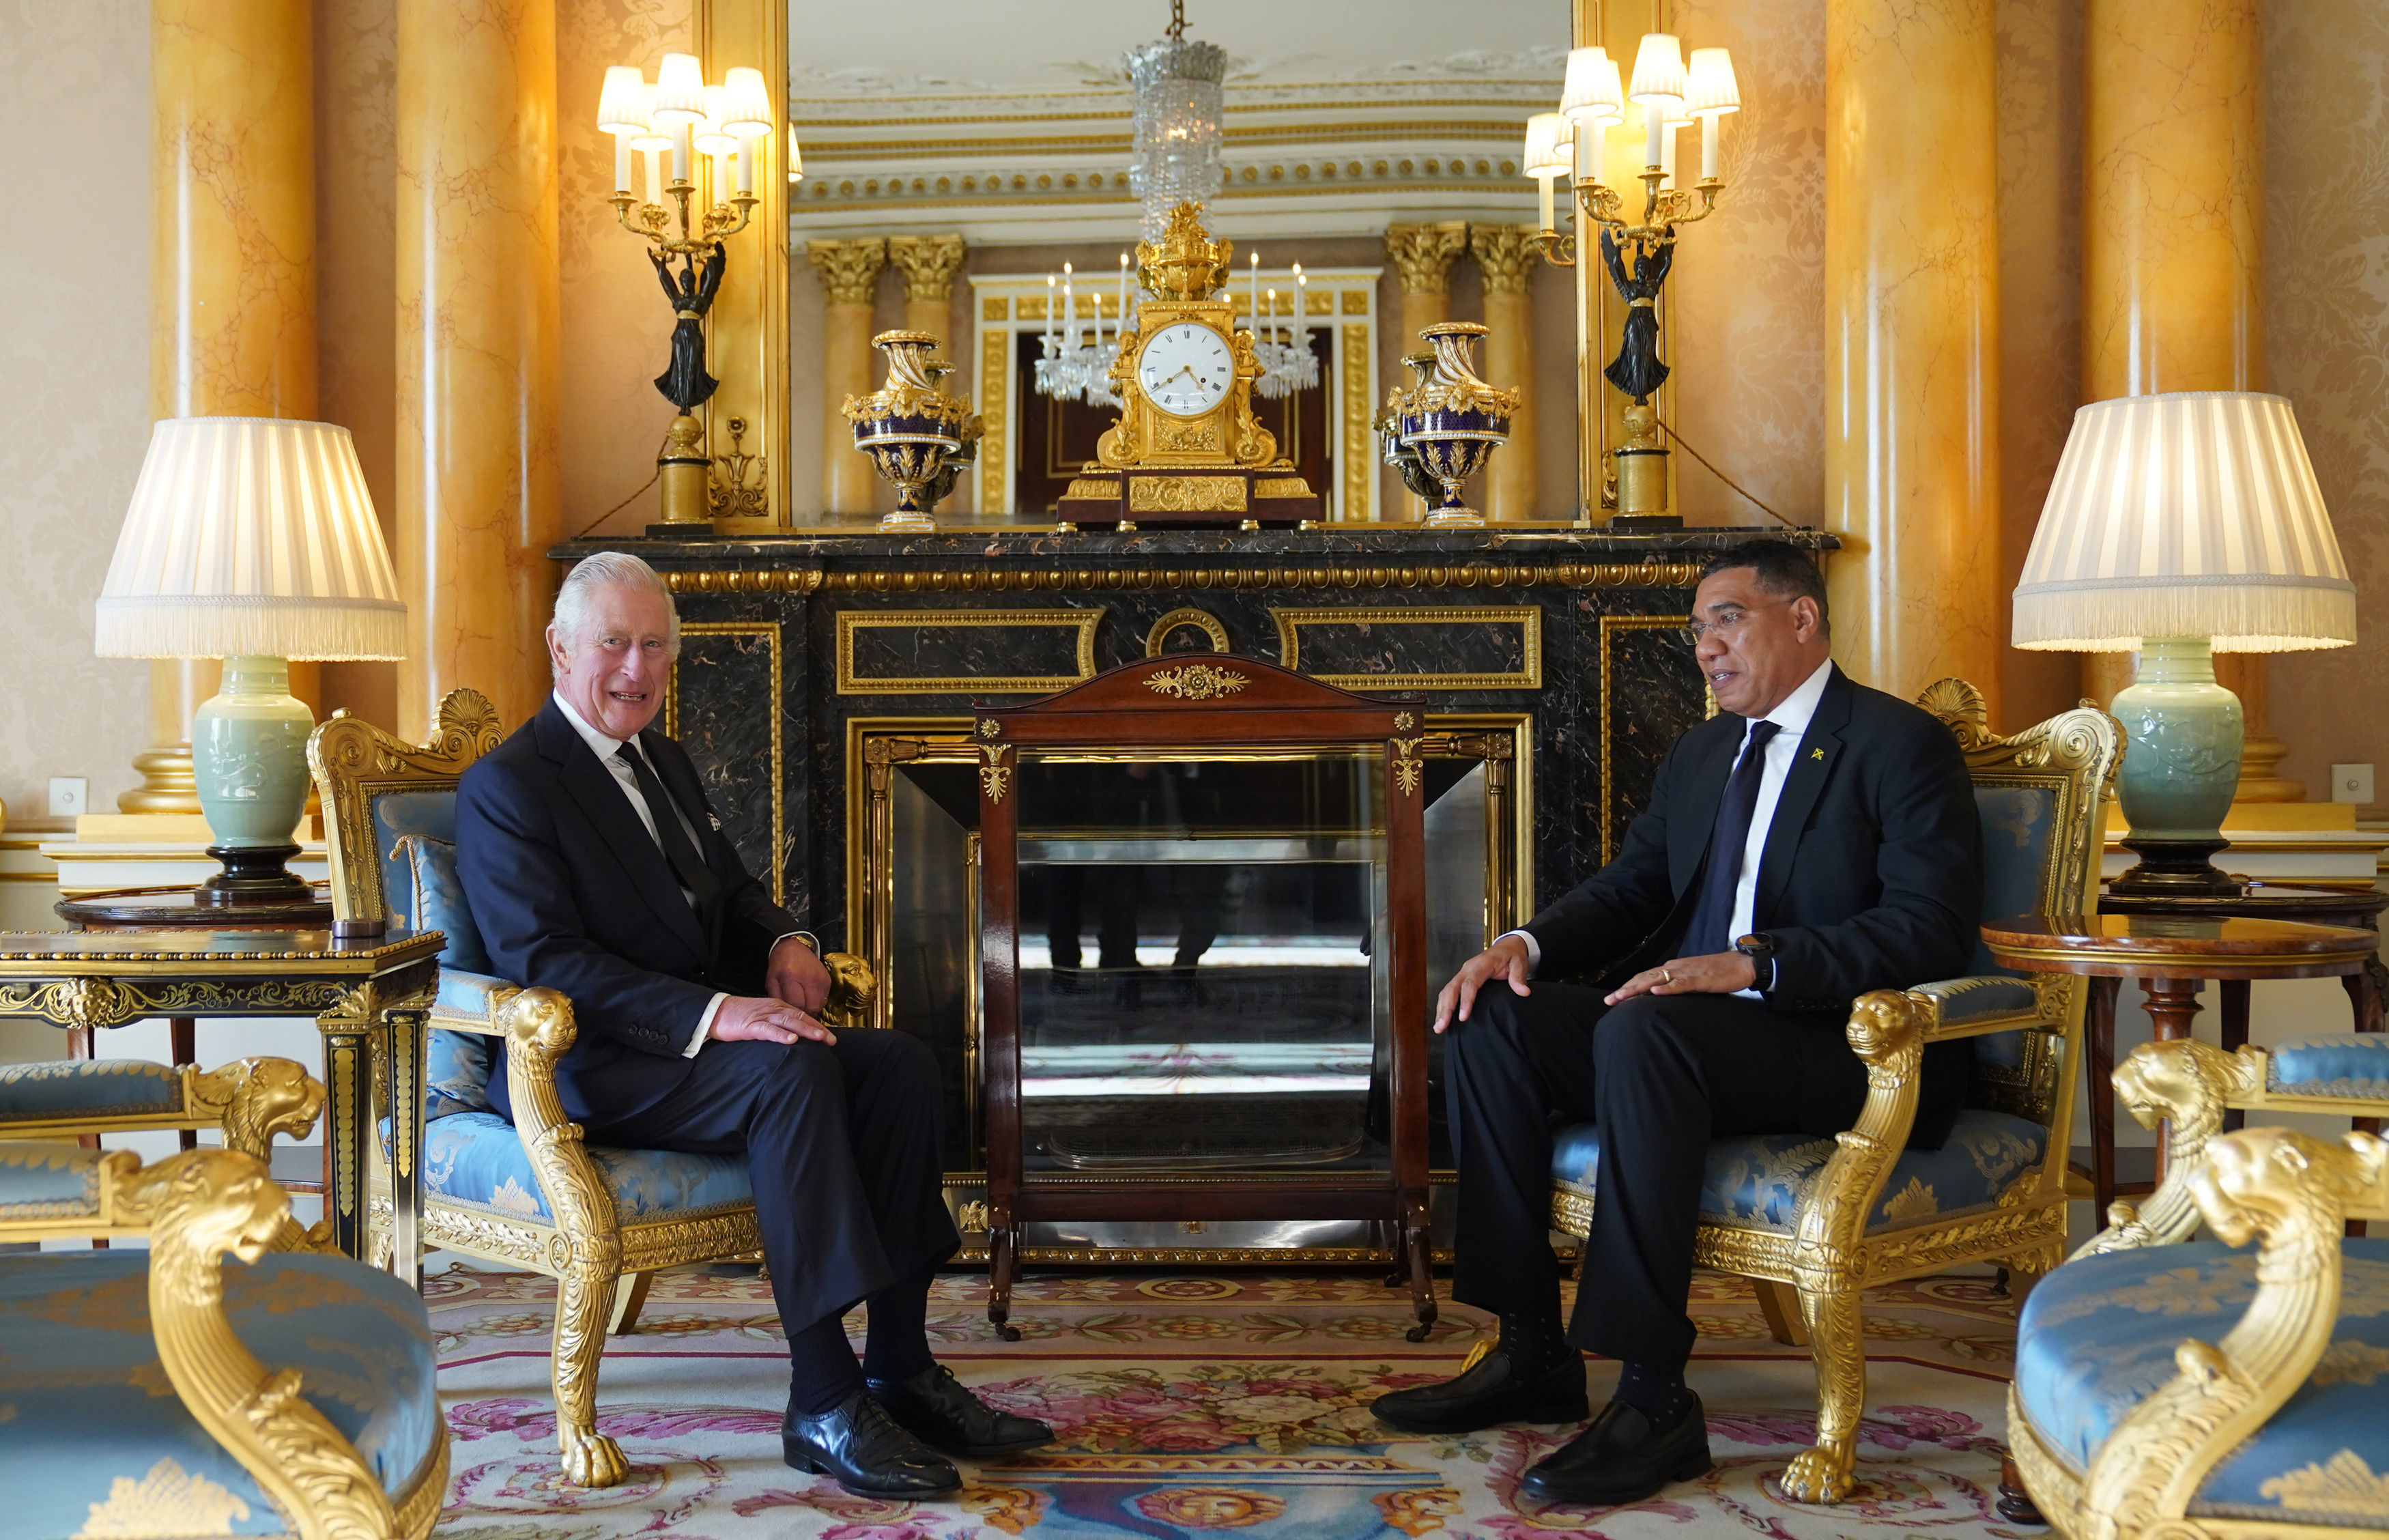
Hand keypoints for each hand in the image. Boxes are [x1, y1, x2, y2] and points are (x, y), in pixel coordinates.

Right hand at [710, 995, 835, 1046]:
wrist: (715, 1012)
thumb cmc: (738, 1017)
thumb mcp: (763, 1017)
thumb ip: (778, 1023)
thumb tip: (794, 1035)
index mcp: (777, 1007)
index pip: (802, 1016)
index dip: (817, 1026)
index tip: (830, 1037)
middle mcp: (773, 1009)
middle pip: (800, 1018)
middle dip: (817, 1029)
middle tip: (832, 1040)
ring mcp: (763, 1016)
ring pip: (788, 1022)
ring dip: (805, 1030)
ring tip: (819, 1038)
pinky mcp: (750, 1025)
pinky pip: (768, 1030)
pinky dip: (780, 1035)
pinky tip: (791, 1040)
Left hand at [767, 935, 831, 1014]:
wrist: (795, 947)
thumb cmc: (780, 965)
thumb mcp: (771, 980)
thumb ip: (777, 998)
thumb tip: (785, 1015)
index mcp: (791, 977)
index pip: (797, 1005)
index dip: (794, 1014)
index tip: (790, 1016)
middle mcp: (808, 978)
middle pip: (811, 1007)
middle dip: (804, 1014)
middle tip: (797, 1014)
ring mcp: (820, 979)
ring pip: (819, 1005)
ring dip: (811, 1009)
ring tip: (802, 1005)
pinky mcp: (827, 980)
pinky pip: (824, 998)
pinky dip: (816, 1001)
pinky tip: (808, 997)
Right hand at [1434, 935, 1532, 1033]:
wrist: (1506, 948)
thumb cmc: (1512, 957)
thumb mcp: (1519, 963)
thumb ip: (1519, 977)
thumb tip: (1523, 992)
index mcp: (1481, 964)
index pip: (1470, 983)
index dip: (1466, 1000)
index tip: (1463, 1017)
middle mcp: (1468, 969)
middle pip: (1452, 988)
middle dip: (1446, 1008)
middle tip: (1441, 1025)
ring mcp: (1462, 973)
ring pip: (1447, 990)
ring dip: (1441, 1009)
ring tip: (1438, 1027)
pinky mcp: (1461, 979)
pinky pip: (1448, 991)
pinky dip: (1443, 1004)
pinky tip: (1441, 1018)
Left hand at [1603, 951, 1754, 1005]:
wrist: (1741, 964)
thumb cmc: (1718, 973)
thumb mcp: (1692, 980)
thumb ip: (1677, 985)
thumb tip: (1661, 996)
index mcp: (1673, 968)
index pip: (1644, 977)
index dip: (1628, 987)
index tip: (1613, 998)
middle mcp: (1675, 968)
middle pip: (1644, 978)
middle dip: (1625, 989)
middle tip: (1609, 1000)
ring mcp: (1686, 972)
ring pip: (1656, 980)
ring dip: (1637, 989)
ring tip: (1622, 997)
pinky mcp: (1699, 979)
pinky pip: (1680, 984)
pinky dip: (1667, 988)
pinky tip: (1655, 992)